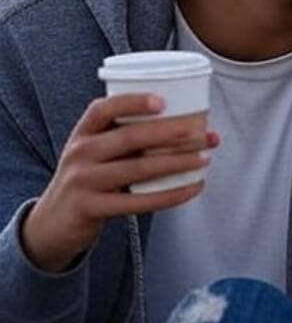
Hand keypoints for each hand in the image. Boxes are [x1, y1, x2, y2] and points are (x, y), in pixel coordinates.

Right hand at [21, 94, 217, 272]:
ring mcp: (83, 181)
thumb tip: (189, 124)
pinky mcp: (91, 208)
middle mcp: (80, 153)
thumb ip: (126, 137)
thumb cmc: (91, 177)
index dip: (133, 102)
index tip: (164, 100)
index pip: (103, 109)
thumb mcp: (96, 152)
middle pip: (129, 138)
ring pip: (138, 169)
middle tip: (204, 134)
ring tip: (205, 159)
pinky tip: (193, 188)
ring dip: (177, 163)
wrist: (54, 222)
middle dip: (171, 133)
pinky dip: (170, 195)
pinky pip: (138, 202)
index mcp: (83, 132)